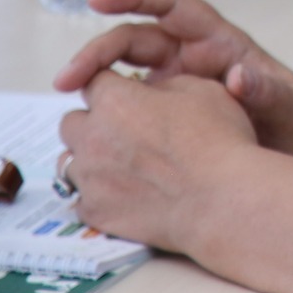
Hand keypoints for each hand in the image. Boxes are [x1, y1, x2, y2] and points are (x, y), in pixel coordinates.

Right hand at [54, 0, 292, 161]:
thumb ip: (269, 90)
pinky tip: (87, 140)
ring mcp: (175, 88)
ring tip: (70, 108)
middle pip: (134, 42)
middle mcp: (190, 58)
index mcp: (218, 41)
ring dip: (94, 87)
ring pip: (123, 78)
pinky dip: (108, 119)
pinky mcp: (166, 118)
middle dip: (97, 54)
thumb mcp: (291, 104)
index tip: (98, 0)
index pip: (171, 7)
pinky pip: (129, 112)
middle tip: (66, 79)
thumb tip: (241, 76)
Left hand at [58, 71, 256, 254]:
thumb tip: (149, 93)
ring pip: (70, 162)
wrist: (222, 199)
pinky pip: (82, 198)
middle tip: (124, 131)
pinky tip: (126, 193)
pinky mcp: (95, 211)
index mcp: (116, 101)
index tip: (123, 95)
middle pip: (71, 122)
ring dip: (91, 159)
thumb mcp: (202, 90)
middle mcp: (93, 137)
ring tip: (124, 166)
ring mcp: (90, 178)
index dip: (111, 86)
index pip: (94, 81)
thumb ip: (163, 85)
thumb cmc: (219, 142)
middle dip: (92, 123)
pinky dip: (99, 194)